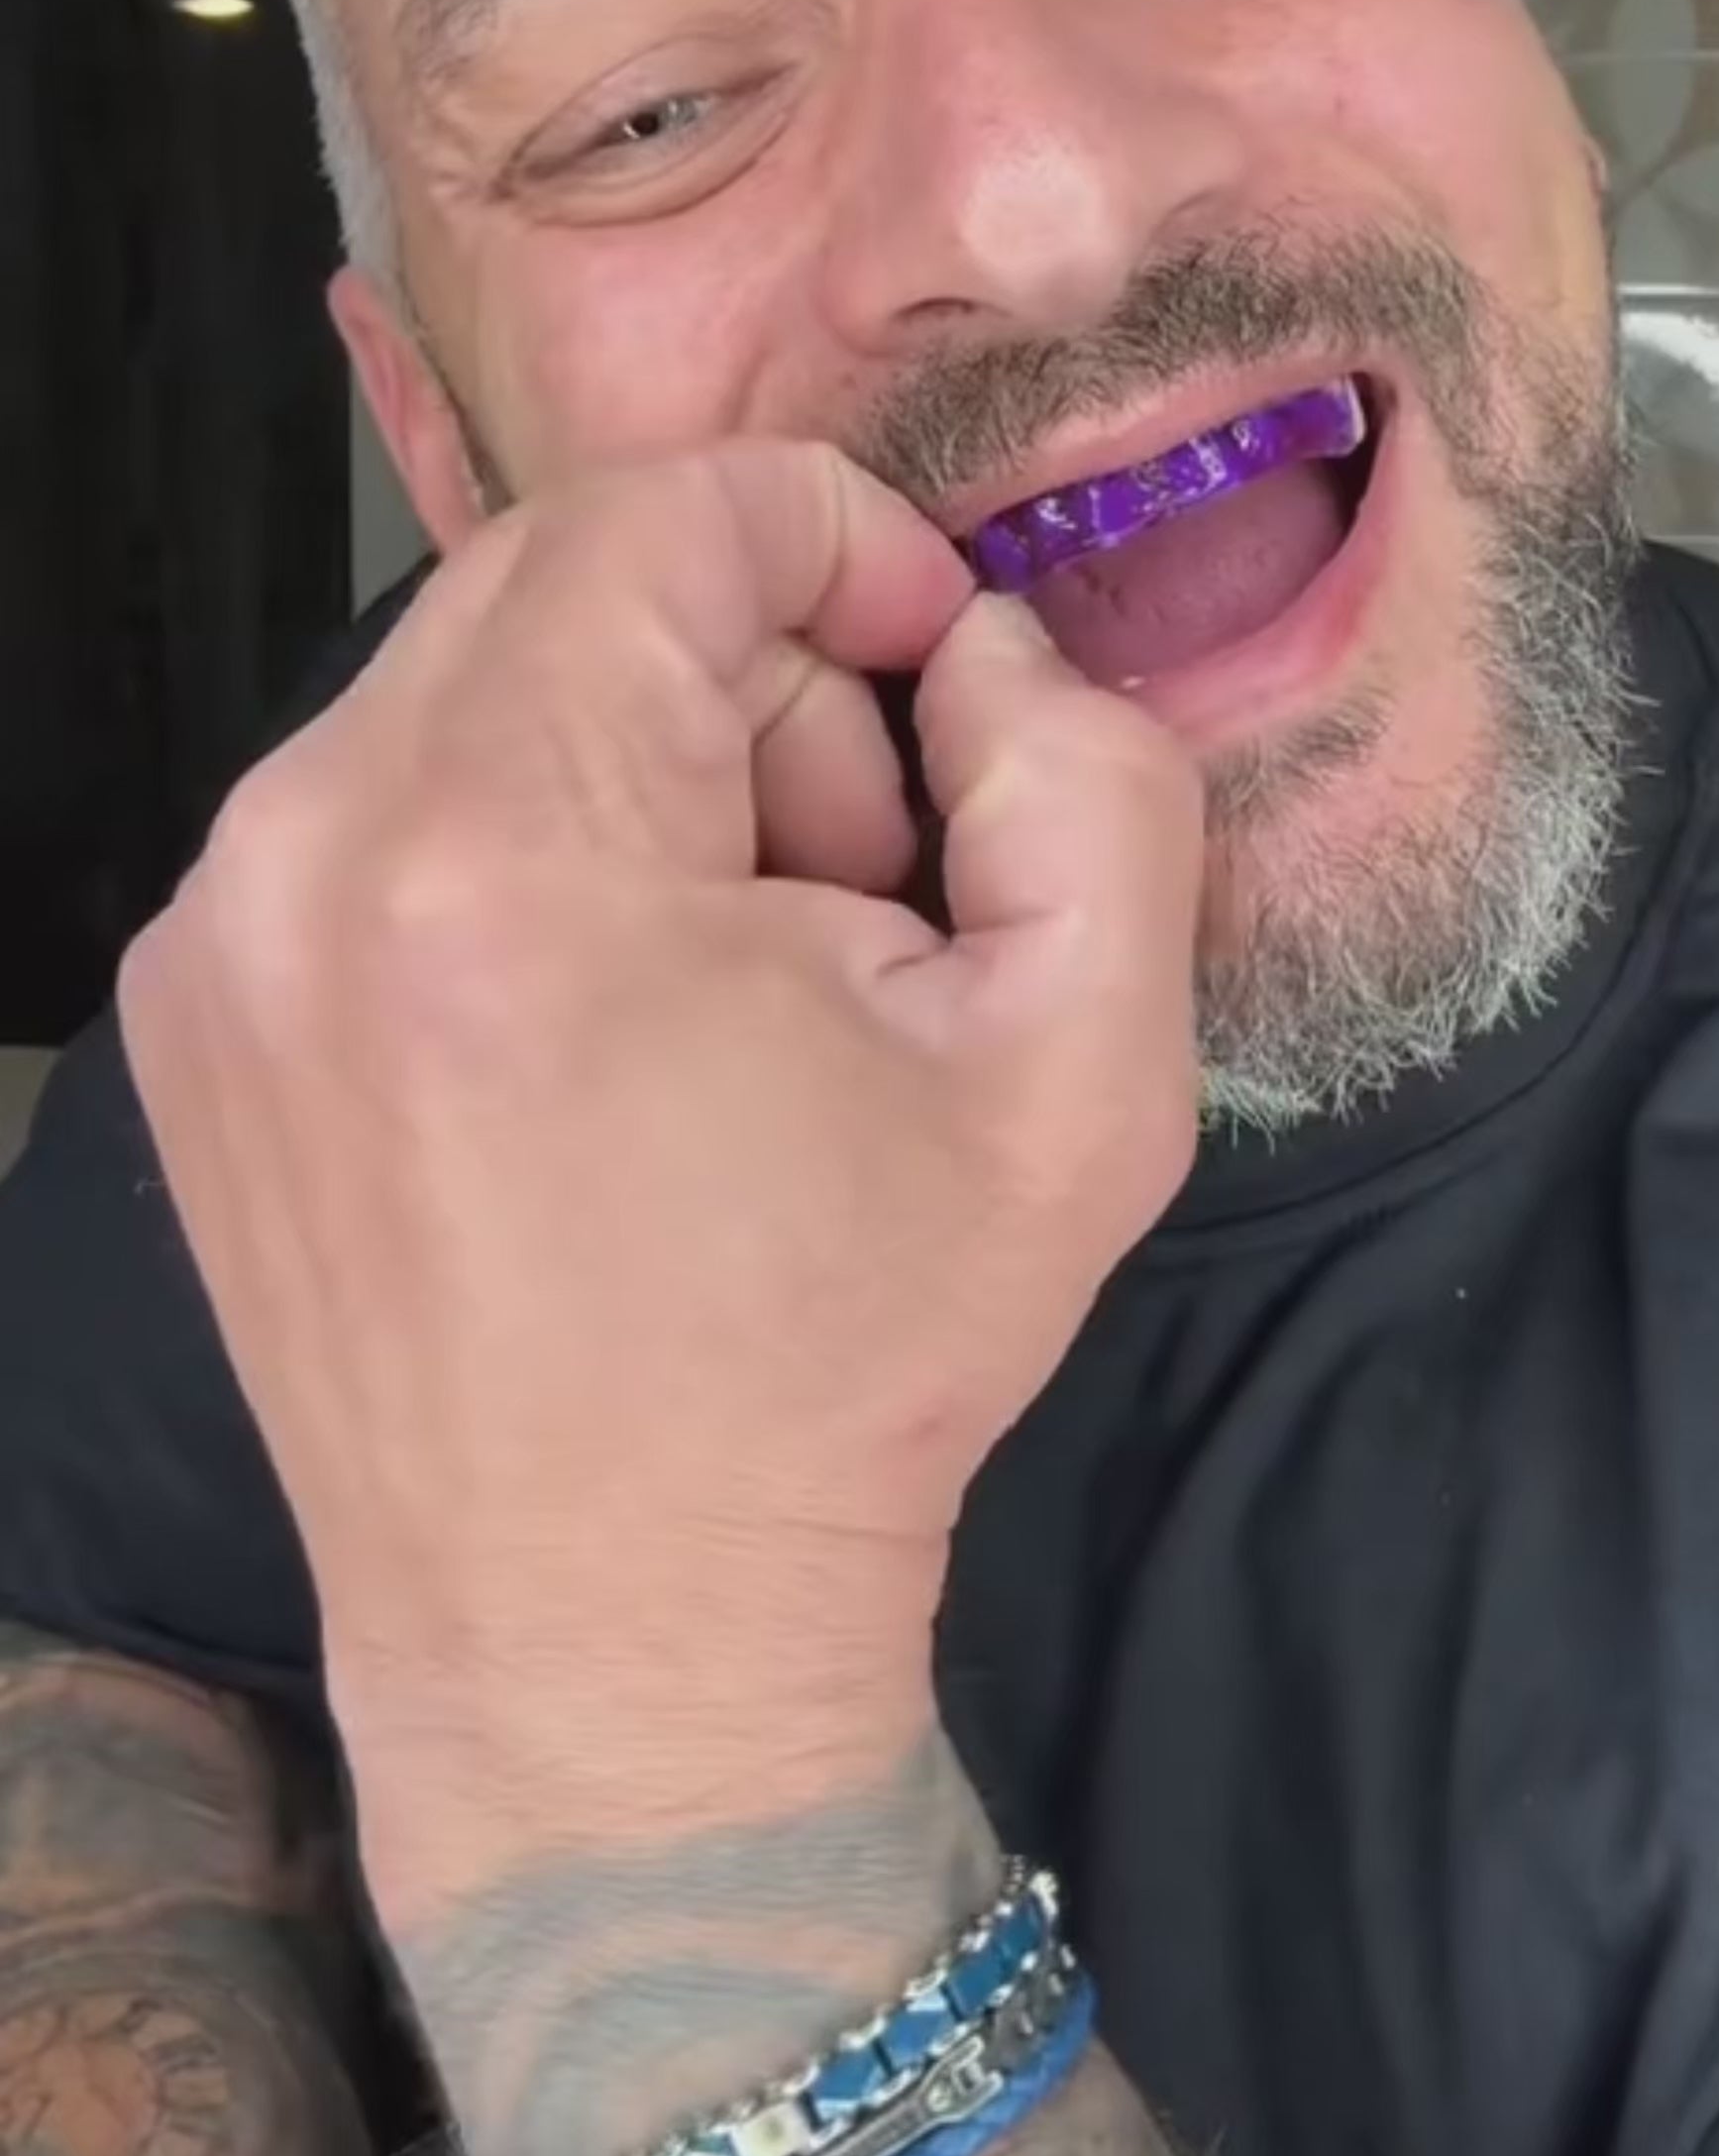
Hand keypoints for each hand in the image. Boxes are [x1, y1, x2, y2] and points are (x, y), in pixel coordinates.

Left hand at [117, 448, 1201, 1924]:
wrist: (604, 1643)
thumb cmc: (848, 1368)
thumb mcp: (1087, 1078)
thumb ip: (1090, 783)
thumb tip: (980, 650)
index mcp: (510, 852)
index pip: (666, 512)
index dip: (844, 544)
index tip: (934, 671)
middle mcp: (305, 859)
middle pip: (561, 586)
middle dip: (749, 672)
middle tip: (856, 878)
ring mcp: (217, 941)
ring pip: (468, 692)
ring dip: (634, 766)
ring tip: (730, 984)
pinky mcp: (190, 1013)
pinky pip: (379, 811)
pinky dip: (516, 854)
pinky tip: (600, 1039)